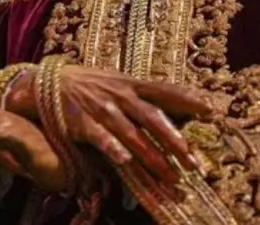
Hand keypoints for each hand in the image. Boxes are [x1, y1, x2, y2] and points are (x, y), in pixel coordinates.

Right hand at [5, 64, 210, 185]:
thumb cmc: (89, 85)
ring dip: (154, 158)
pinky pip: (102, 138)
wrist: (47, 83)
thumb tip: (176, 105)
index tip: (212, 110)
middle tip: (195, 164)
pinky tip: (126, 161)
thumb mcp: (118, 82)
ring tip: (172, 177)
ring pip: (134, 135)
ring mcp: (102, 109)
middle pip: (155, 119)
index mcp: (131, 84)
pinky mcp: (83, 123)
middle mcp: (120, 96)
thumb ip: (143, 95)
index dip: (188, 99)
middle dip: (176, 143)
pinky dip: (114, 149)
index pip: (165, 91)